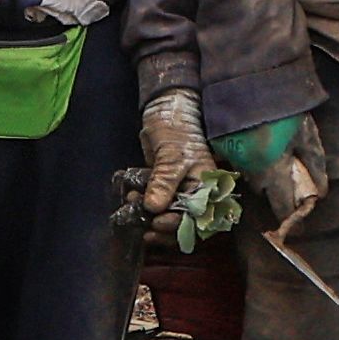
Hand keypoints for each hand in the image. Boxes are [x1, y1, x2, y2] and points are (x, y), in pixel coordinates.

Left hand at [132, 90, 211, 224]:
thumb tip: (154, 208)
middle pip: (184, 223)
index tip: (157, 223)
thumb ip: (164, 183)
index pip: (198, 218)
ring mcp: (179, 190)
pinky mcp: (164, 186)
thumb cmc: (177, 130)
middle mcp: (196, 193)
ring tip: (132, 206)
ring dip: (150, 217)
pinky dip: (143, 204)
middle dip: (163, 228)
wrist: (166, 111)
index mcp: (208, 187)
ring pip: (168, 215)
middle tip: (144, 228)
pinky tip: (131, 198)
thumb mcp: (172, 157)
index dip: (178, 226)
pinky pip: (156, 203)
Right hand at [217, 117, 328, 246]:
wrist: (252, 77)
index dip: (291, 217)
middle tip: (288, 178)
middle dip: (275, 189)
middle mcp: (250, 168)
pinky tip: (258, 143)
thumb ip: (315, 165)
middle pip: (263, 191)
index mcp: (273, 169)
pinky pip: (238, 159)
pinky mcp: (222, 143)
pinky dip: (248, 157)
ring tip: (273, 156)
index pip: (282, 206)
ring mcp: (233, 156)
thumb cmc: (286, 108)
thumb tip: (320, 193)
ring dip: (261, 173)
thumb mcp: (307, 135)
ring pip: (249, 175)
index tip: (297, 225)